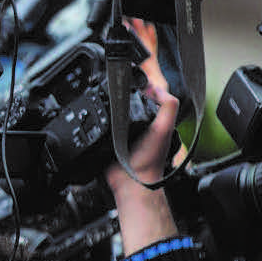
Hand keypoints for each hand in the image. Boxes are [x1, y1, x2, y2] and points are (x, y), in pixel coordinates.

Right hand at [104, 82, 182, 256]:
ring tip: (100, 99)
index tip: (129, 77)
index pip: (143, 96)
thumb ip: (167, 107)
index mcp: (151, 121)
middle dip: (118, 95)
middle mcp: (135, 126)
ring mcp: (119, 133)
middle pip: (124, 103)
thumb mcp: (164, 129)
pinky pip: (98, 127)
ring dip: (104, 108)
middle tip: (110, 85)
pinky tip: (94, 117)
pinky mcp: (104, 141)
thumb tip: (155, 87)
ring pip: (110, 113)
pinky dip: (95, 122)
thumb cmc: (149, 161)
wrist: (131, 184)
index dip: (137, 86)